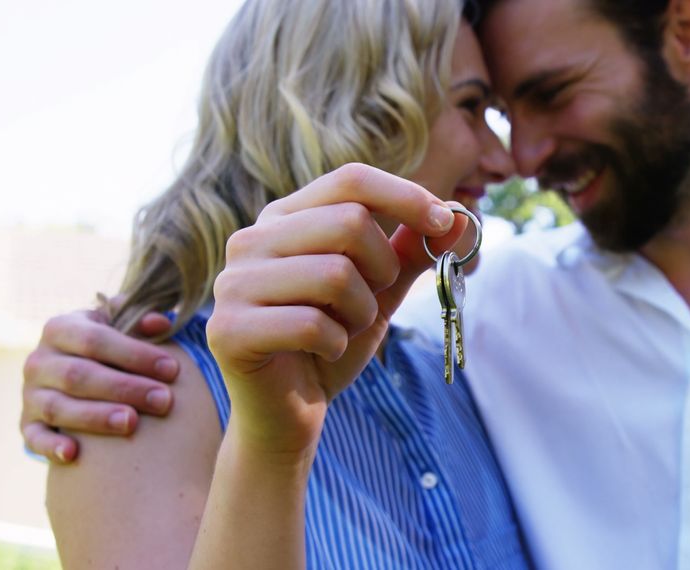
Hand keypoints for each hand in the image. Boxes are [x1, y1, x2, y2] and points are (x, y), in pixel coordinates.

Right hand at [20, 307, 179, 462]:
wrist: (73, 368)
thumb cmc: (108, 345)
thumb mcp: (119, 325)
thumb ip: (140, 321)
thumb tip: (161, 324)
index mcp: (60, 328)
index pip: (95, 340)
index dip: (135, 354)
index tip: (172, 369)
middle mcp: (39, 361)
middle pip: (79, 376)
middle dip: (125, 388)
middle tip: (164, 400)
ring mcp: (30, 394)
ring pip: (58, 408)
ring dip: (96, 417)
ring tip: (132, 423)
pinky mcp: (28, 424)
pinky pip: (34, 438)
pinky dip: (51, 447)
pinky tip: (74, 454)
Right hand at [207, 163, 466, 455]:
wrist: (289, 412)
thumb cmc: (331, 343)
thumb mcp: (380, 291)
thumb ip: (412, 252)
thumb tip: (462, 218)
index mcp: (285, 218)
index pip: (351, 180)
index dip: (406, 196)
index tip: (444, 223)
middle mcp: (251, 239)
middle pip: (350, 222)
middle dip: (382, 270)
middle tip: (370, 303)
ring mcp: (234, 283)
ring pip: (335, 274)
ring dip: (360, 313)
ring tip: (342, 330)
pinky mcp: (228, 329)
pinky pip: (313, 324)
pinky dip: (337, 344)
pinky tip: (323, 353)